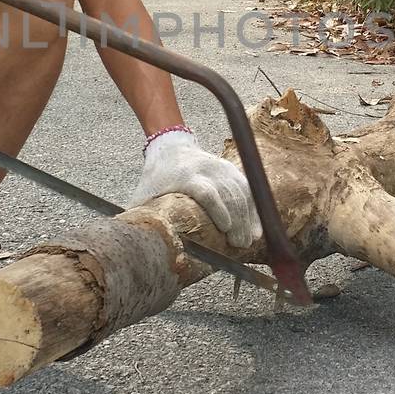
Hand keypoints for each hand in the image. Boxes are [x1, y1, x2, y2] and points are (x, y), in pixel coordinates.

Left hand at [131, 129, 262, 247]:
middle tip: (239, 245)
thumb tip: (137, 244)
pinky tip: (257, 228)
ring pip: (241, 192)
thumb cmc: (156, 179)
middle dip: (237, 221)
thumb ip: (141, 216)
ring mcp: (221, 168)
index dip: (218, 209)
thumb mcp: (145, 195)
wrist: (170, 149)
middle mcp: (207, 169)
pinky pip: (247, 189)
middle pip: (228, 194)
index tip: (225, 229)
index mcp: (185, 176)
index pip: (207, 191)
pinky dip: (254, 209)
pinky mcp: (231, 170)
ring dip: (248, 218)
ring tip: (248, 241)